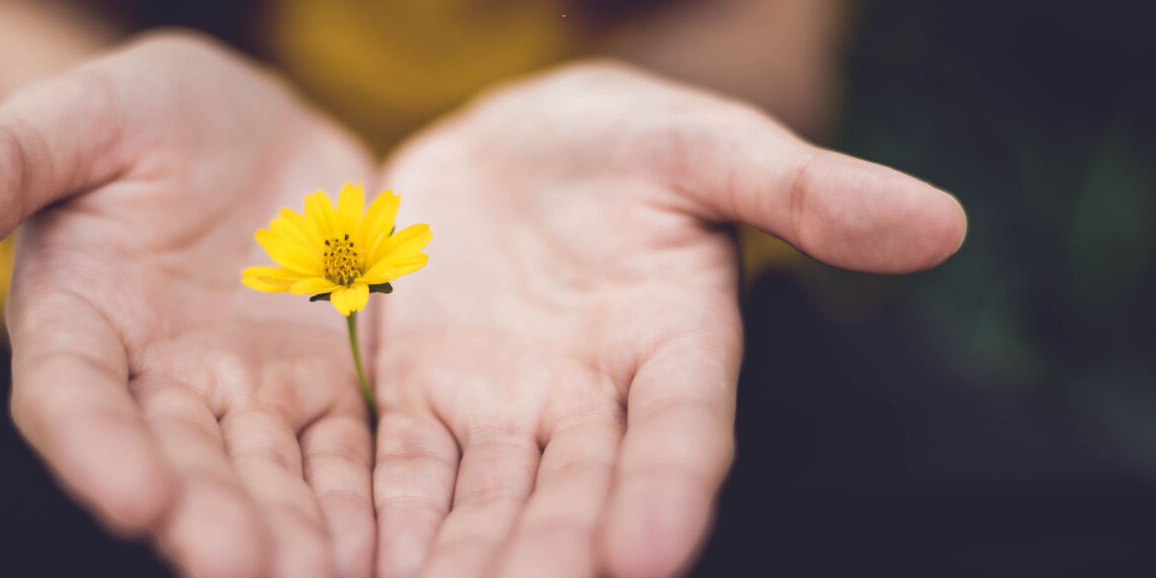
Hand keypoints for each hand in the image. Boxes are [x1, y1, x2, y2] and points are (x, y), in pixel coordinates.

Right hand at [0, 32, 377, 577]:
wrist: (245, 125)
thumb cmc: (142, 115)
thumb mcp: (78, 117)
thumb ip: (2, 162)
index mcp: (78, 320)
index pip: (74, 398)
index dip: (98, 451)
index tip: (134, 501)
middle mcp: (155, 378)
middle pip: (178, 460)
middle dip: (208, 518)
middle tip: (243, 570)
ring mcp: (242, 390)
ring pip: (264, 474)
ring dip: (288, 531)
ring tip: (318, 577)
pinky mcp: (318, 385)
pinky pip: (339, 451)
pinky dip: (355, 500)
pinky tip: (375, 547)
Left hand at [371, 61, 965, 577]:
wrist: (513, 146)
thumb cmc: (626, 141)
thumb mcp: (708, 145)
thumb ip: (803, 190)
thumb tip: (940, 224)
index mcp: (676, 347)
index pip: (683, 431)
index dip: (669, 489)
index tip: (652, 550)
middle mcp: (593, 404)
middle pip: (576, 495)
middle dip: (550, 555)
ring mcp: (504, 411)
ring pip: (485, 504)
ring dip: (463, 560)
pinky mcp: (422, 402)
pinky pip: (403, 471)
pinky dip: (385, 519)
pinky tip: (362, 562)